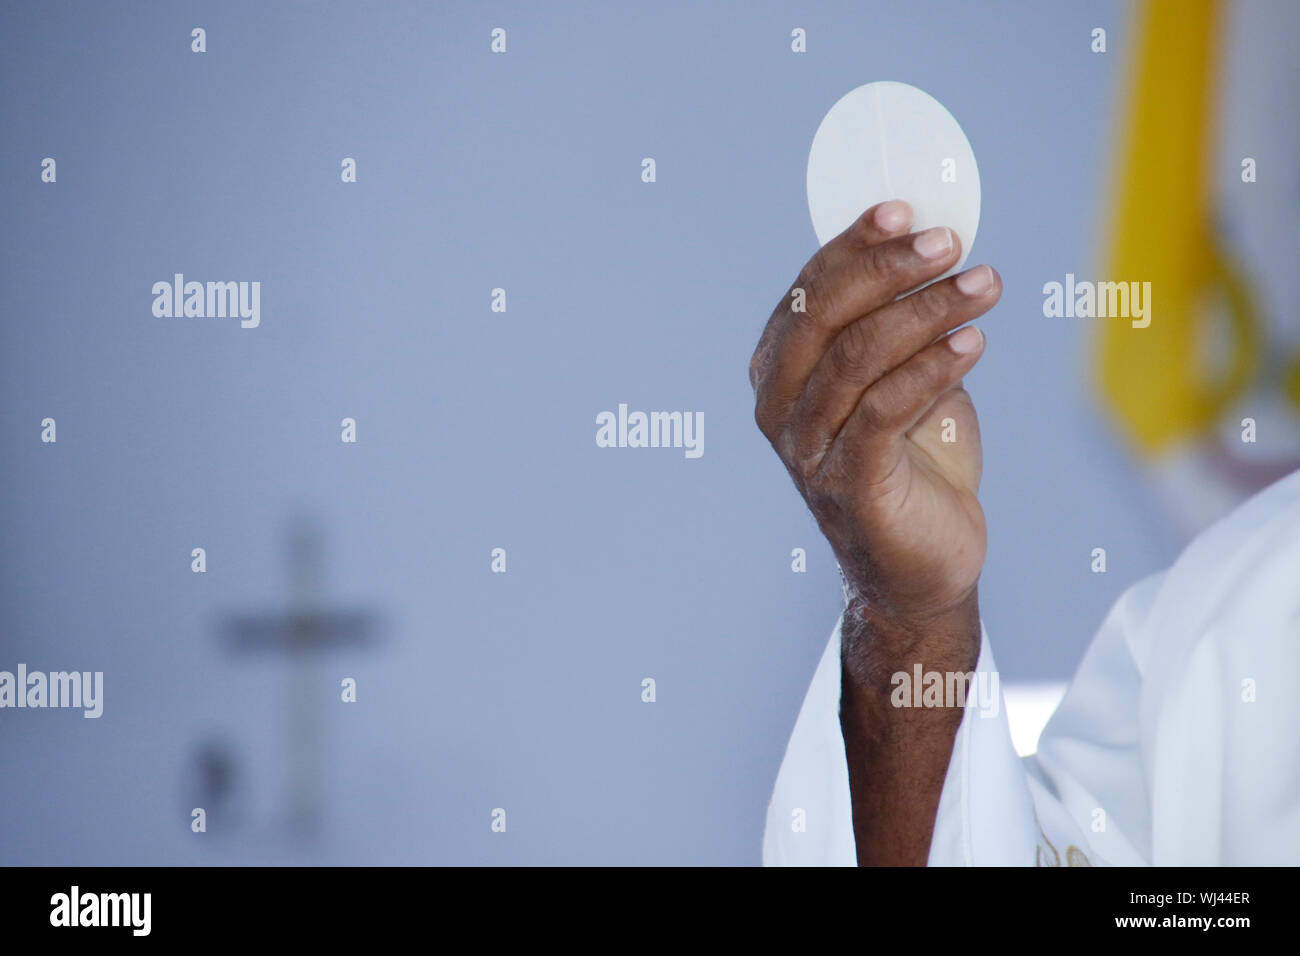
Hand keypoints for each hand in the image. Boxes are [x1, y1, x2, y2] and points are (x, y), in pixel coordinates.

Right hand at [750, 200, 999, 656]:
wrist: (920, 566)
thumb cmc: (914, 464)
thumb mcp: (905, 377)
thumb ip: (903, 324)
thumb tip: (937, 244)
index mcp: (781, 371)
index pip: (807, 291)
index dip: (852, 245)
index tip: (905, 210)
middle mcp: (780, 408)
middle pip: (821, 316)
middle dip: (886, 269)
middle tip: (949, 243)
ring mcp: (807, 449)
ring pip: (857, 357)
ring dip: (926, 311)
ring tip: (984, 285)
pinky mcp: (847, 484)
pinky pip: (884, 409)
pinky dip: (932, 367)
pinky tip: (974, 341)